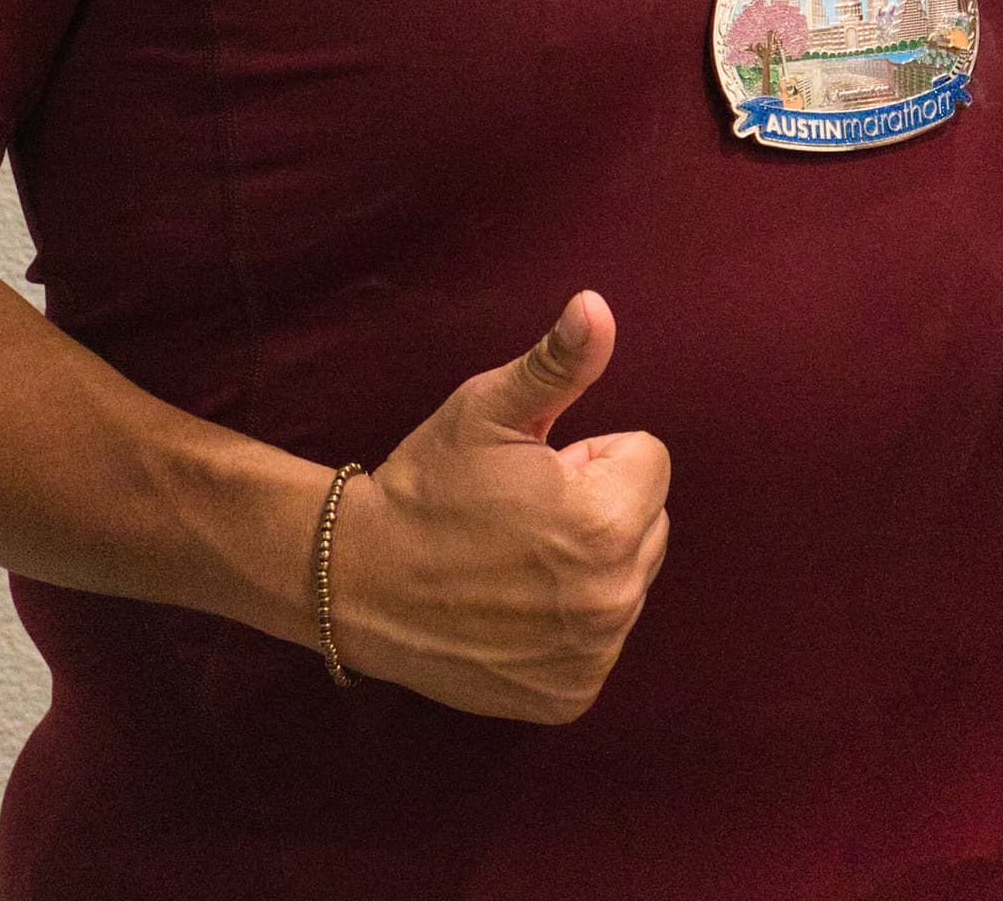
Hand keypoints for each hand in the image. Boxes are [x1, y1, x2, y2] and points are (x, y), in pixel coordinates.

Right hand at [327, 291, 673, 721]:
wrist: (354, 581)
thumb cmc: (424, 487)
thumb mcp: (487, 411)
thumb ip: (557, 364)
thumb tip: (596, 307)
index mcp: (605, 520)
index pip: (648, 460)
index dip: (590, 457)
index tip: (534, 473)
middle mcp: (612, 597)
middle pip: (648, 523)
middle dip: (599, 510)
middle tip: (521, 518)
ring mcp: (592, 654)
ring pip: (626, 581)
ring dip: (587, 567)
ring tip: (513, 563)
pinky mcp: (569, 694)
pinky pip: (600, 641)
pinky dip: (568, 627)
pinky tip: (514, 612)